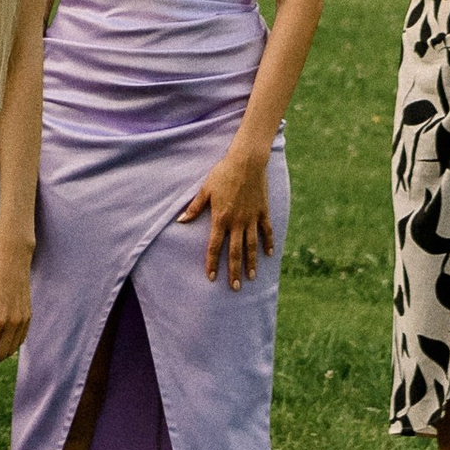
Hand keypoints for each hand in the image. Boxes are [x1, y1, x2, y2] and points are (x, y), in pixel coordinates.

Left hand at [181, 140, 274, 288]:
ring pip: (252, 246)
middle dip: (234, 271)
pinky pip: (266, 231)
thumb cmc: (223, 174)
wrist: (246, 162)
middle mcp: (237, 222)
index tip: (212, 278)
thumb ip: (194, 207)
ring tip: (252, 277)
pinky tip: (269, 255)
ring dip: (251, 263)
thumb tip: (181, 220)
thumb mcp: (205, 190)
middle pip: (235, 252)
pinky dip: (268, 243)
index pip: (214, 246)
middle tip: (235, 287)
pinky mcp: (263, 212)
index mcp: (220, 218)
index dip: (212, 263)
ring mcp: (252, 218)